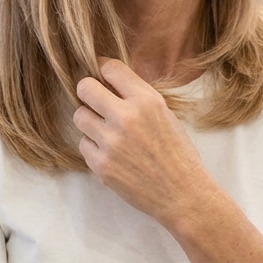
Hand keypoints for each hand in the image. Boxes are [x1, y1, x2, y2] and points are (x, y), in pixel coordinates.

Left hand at [73, 59, 219, 228]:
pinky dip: (94, 147)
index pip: (110, 68)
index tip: (103, 76)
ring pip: (79, 116)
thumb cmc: (179, 154)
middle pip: (84, 88)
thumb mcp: (166, 115)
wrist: (183, 194)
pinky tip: (112, 154)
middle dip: (88, 92)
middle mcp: (126, 117)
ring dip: (90, 121)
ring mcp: (110, 142)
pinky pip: (83, 144)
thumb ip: (138, 98)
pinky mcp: (100, 164)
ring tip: (107, 131)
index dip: (103, 70)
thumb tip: (111, 83)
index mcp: (147, 101)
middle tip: (97, 102)